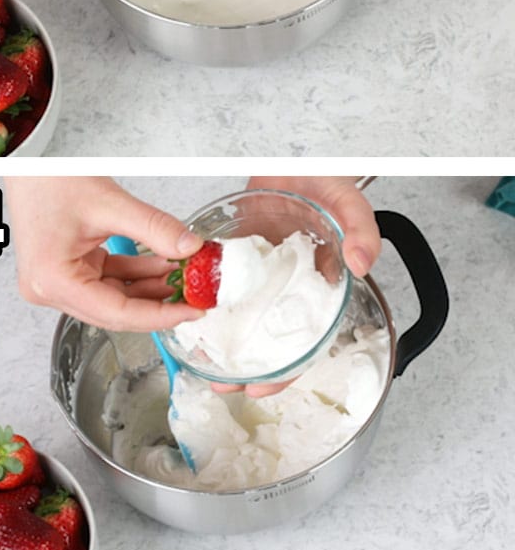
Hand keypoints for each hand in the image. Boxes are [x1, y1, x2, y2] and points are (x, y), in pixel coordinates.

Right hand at [6, 177, 207, 332]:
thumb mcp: (109, 204)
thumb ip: (154, 229)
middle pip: (114, 311)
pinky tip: (161, 264)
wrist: (24, 162)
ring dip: (148, 288)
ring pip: (112, 298)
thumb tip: (190, 249)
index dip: (160, 315)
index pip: (117, 313)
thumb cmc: (47, 178)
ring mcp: (54, 282)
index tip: (191, 310)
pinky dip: (133, 274)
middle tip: (194, 296)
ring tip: (182, 275)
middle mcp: (48, 289)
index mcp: (53, 280)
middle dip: (157, 303)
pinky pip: (105, 281)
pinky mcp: (63, 270)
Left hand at [213, 176, 380, 397]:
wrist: (293, 160)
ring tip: (200, 359)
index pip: (304, 343)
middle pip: (267, 340)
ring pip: (239, 319)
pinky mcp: (235, 258)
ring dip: (221, 342)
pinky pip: (218, 287)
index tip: (261, 389)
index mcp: (318, 289)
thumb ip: (362, 231)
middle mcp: (286, 289)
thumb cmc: (325, 182)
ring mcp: (259, 276)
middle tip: (221, 385)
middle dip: (246, 368)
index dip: (286, 371)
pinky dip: (205, 303)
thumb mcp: (349, 203)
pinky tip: (188, 315)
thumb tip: (361, 264)